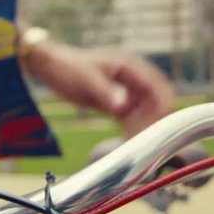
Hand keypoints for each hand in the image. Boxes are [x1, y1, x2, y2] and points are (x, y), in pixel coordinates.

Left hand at [26, 40, 175, 136]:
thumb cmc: (68, 68)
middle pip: (156, 101)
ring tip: (137, 147)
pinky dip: (132, 130)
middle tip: (147, 142)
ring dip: (144, 128)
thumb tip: (123, 105)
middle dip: (155, 120)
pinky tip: (128, 144)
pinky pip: (132, 118)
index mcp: (130, 67)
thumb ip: (105, 91)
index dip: (162, 104)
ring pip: (145, 112)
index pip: (157, 85)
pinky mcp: (117, 102)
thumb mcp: (86, 80)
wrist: (50, 67)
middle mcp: (132, 79)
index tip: (159, 125)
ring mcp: (126, 91)